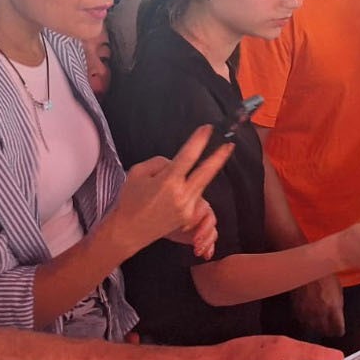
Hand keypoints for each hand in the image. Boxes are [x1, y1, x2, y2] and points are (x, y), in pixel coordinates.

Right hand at [110, 126, 231, 250]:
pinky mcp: (189, 217)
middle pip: (207, 172)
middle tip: (229, 145)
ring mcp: (187, 208)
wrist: (130, 230)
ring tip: (214, 158)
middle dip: (219, 157)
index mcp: (168, 182)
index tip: (207, 129)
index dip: (199, 140)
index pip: (188, 156)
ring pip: (202, 183)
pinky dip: (191, 188)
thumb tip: (175, 162)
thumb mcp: (138, 173)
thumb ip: (160, 163)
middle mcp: (181, 195)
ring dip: (207, 171)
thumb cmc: (130, 200)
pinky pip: (195, 196)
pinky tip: (181, 189)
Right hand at [291, 276, 344, 337]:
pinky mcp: (297, 311)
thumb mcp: (338, 293)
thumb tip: (337, 319)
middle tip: (328, 325)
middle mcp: (321, 314)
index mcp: (334, 309)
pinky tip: (309, 314)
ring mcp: (308, 313)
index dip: (338, 329)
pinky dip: (305, 320)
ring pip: (313, 329)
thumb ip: (337, 309)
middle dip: (328, 329)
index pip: (338, 330)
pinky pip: (302, 322)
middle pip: (325, 332)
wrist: (309, 269)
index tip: (338, 328)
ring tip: (318, 319)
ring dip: (316, 326)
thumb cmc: (325, 278)